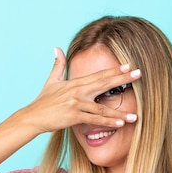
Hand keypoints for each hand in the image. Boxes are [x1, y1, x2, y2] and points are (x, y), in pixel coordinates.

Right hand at [20, 47, 140, 133]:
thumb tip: (56, 48)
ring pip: (102, 108)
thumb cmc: (42, 101)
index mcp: (75, 83)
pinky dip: (108, 122)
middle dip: (123, 79)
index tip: (129, 66)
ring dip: (120, 112)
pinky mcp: (73, 116)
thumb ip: (58, 65)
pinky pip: (95, 120)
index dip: (115, 70)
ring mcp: (76, 103)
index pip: (99, 75)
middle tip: (139, 74)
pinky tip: (120, 124)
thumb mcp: (51, 81)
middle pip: (104, 83)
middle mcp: (77, 91)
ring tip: (135, 116)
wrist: (32, 117)